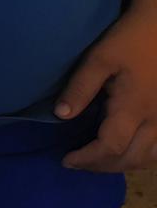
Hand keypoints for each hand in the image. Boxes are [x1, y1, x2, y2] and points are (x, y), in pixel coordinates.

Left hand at [59, 7, 156, 171]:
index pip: (111, 146)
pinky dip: (140, 158)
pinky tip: (124, 153)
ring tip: (97, 161)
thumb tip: (60, 116)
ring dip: (121, 165)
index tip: (67, 160)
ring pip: (147, 159)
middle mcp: (155, 121)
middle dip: (101, 166)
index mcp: (133, 108)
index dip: (88, 158)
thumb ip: (79, 88)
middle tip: (77, 162)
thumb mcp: (98, 59)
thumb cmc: (128, 41)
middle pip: (129, 158)